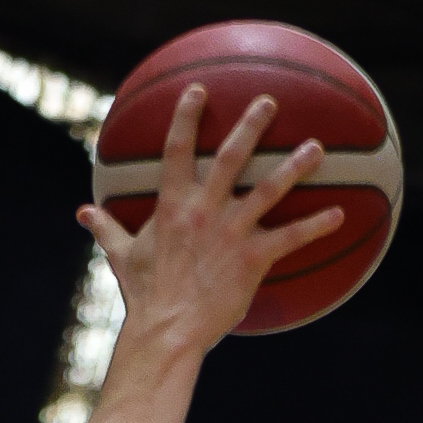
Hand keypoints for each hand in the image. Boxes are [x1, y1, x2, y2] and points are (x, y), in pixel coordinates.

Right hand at [77, 85, 344, 357]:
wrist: (167, 331)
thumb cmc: (144, 295)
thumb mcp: (122, 256)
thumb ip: (106, 228)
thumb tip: (83, 213)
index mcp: (173, 204)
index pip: (178, 148)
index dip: (187, 116)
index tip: (199, 91)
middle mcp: (204, 210)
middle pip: (232, 156)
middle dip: (252, 125)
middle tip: (270, 102)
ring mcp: (231, 232)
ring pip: (269, 189)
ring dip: (295, 166)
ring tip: (316, 147)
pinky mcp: (252, 259)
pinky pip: (291, 238)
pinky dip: (316, 226)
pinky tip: (340, 215)